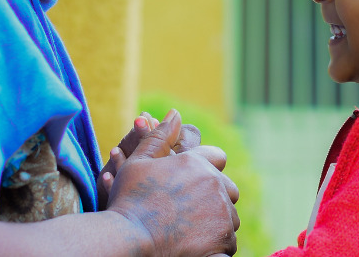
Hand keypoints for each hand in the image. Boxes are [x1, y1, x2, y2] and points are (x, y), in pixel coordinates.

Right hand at [106, 110, 240, 256]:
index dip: (206, 169)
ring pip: (229, 217)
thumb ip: (159, 136)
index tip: (191, 184)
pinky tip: (195, 247)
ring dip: (216, 222)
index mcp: (197, 163)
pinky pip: (228, 243)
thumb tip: (175, 113)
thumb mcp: (138, 163)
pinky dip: (216, 246)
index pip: (217, 157)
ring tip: (190, 231)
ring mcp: (221, 216)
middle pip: (229, 189)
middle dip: (215, 197)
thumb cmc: (129, 201)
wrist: (129, 241)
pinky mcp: (222, 243)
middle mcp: (215, 186)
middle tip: (190, 211)